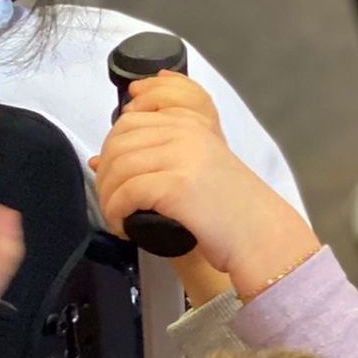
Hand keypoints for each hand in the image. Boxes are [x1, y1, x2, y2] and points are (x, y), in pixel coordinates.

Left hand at [93, 75, 317, 299]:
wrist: (261, 235)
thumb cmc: (229, 210)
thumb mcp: (193, 169)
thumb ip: (153, 157)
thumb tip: (97, 160)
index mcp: (189, 124)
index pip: (129, 122)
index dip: (110, 151)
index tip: (112, 178)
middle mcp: (184, 133)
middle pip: (118, 143)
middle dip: (104, 176)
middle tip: (111, 202)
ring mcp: (181, 157)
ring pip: (118, 168)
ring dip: (108, 198)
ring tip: (117, 218)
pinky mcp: (176, 185)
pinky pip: (126, 193)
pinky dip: (116, 213)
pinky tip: (123, 227)